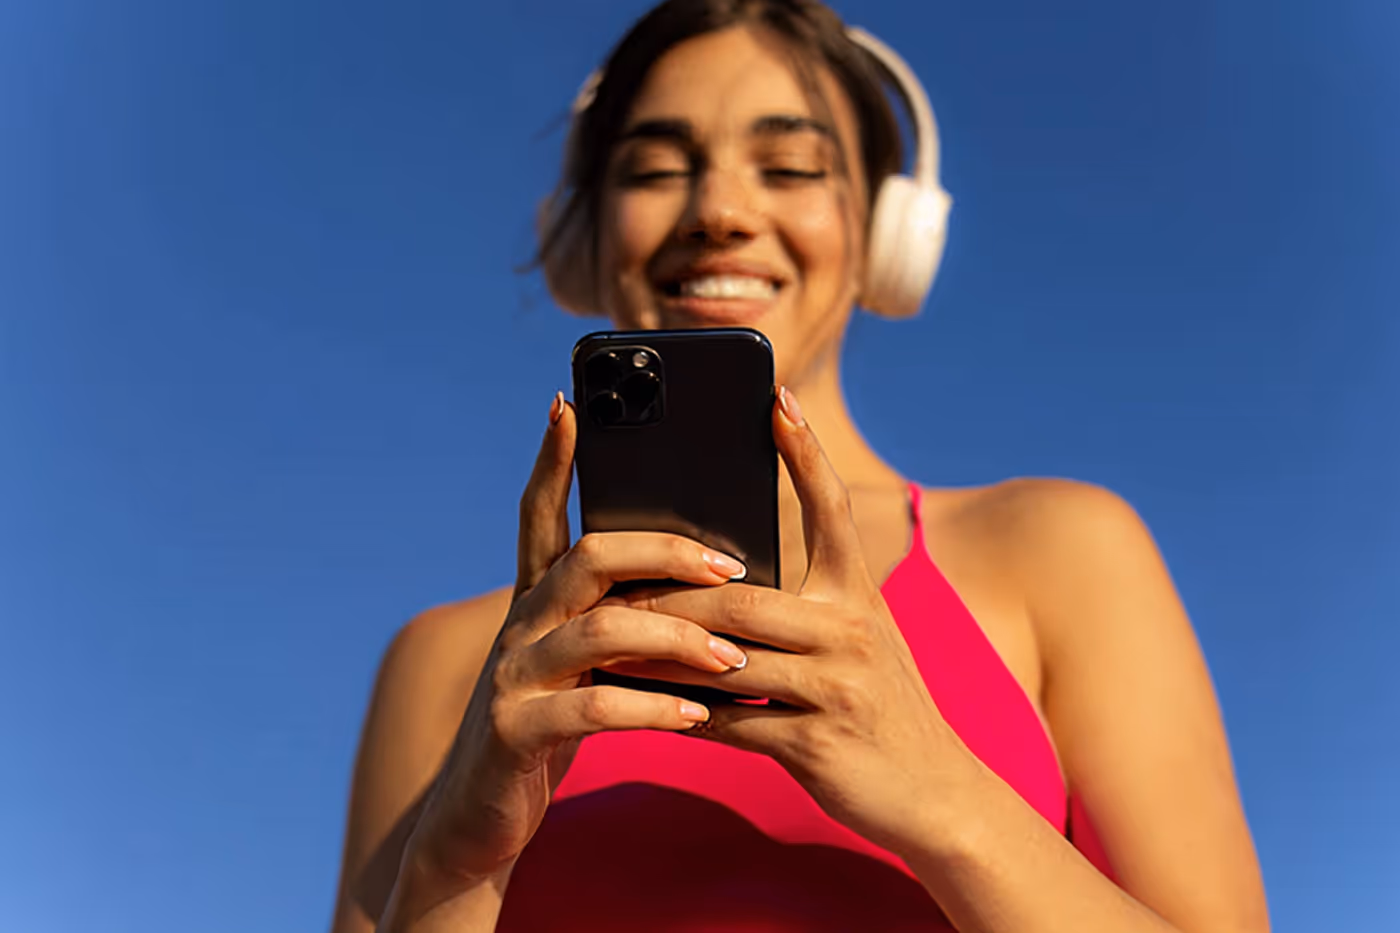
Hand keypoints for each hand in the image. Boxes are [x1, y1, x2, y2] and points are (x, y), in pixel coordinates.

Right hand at [400, 395, 752, 894]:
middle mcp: (519, 624)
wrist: (481, 819)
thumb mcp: (582, 666)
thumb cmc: (552, 730)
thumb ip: (619, 619)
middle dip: (663, 550)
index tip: (567, 403)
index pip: (540, 513)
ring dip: (676, 640)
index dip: (553, 460)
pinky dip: (651, 708)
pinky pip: (592, 709)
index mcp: (536, 600)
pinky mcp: (513, 732)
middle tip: (731, 566)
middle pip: (587, 557)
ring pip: (597, 631)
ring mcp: (511, 676)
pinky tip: (698, 717)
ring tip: (734, 659)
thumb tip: (704, 579)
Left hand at [605, 388, 977, 856]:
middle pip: (738, 595)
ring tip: (604, 641)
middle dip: (666, 593)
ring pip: (723, 657)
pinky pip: (729, 724)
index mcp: (858, 593)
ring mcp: (837, 688)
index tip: (775, 395)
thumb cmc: (879, 704)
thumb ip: (806, 602)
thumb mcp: (859, 637)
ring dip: (657, 654)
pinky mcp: (817, 744)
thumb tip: (721, 574)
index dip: (804, 451)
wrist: (935, 793)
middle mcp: (852, 629)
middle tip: (606, 582)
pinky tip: (641, 708)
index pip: (830, 508)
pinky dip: (679, 714)